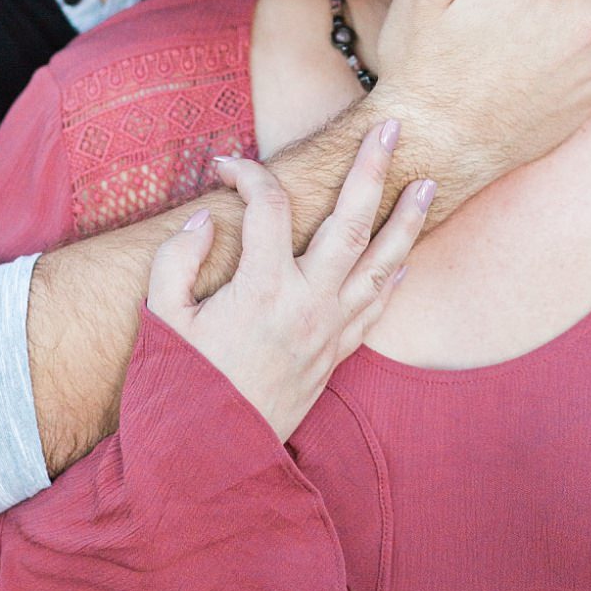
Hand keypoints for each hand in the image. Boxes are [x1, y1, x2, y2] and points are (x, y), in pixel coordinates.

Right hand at [147, 123, 432, 442]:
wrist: (206, 462)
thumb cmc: (177, 388)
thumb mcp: (161, 319)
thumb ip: (176, 261)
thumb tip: (204, 221)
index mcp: (261, 289)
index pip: (269, 208)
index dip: (248, 175)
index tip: (226, 165)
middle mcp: (306, 305)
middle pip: (350, 222)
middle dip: (373, 170)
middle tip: (392, 128)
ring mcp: (328, 332)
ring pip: (381, 265)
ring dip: (407, 221)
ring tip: (430, 183)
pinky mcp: (335, 357)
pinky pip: (377, 309)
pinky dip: (395, 278)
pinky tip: (407, 257)